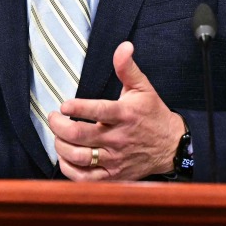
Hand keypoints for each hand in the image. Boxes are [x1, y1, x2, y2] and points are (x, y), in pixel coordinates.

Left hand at [49, 41, 182, 180]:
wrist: (171, 146)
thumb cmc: (152, 115)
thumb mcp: (143, 87)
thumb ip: (127, 67)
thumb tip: (123, 46)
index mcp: (124, 115)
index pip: (97, 111)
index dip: (77, 108)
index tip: (64, 105)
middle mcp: (117, 139)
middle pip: (79, 135)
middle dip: (59, 126)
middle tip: (54, 117)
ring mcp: (114, 159)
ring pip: (78, 157)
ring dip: (61, 145)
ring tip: (58, 135)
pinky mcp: (112, 175)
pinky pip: (84, 178)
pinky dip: (68, 168)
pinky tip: (65, 156)